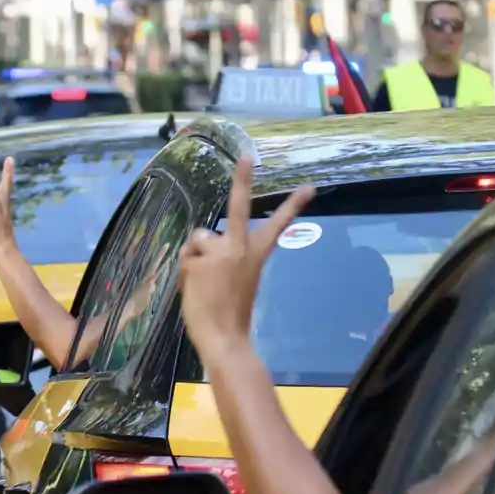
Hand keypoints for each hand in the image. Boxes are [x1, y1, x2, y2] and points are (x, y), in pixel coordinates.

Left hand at [177, 156, 314, 362]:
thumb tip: (200, 243)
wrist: (224, 338)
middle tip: (248, 155)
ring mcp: (220, 252)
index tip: (309, 187)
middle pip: (239, 207)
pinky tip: (195, 290)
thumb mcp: (233, 281)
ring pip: (199, 239)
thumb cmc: (230, 316)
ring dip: (196, 257)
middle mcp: (240, 248)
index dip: (292, 205)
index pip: (277, 226)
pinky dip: (186, 273)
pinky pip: (186, 258)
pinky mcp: (200, 260)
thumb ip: (223, 258)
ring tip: (203, 285)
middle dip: (244, 178)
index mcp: (255, 256)